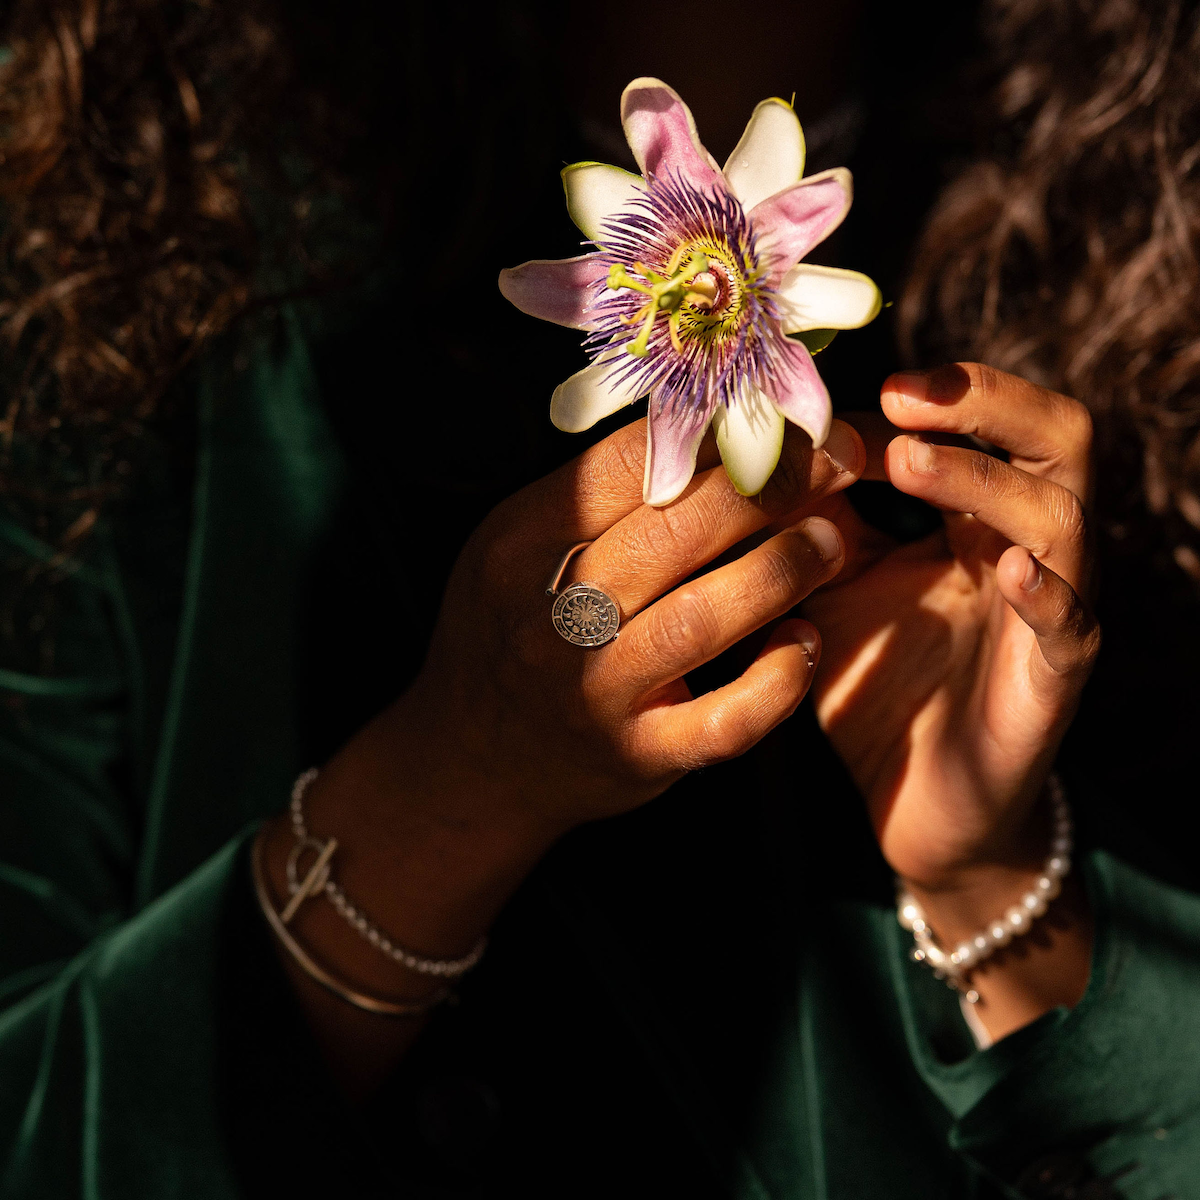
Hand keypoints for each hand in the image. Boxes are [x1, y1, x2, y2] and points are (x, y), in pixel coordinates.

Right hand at [397, 414, 860, 838]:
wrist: (477, 759)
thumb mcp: (519, 546)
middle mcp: (551, 614)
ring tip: (832, 542)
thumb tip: (710, 427)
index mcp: (522, 541)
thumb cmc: (513, 630)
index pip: (625, 465)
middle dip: (767, 488)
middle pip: (669, 532)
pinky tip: (805, 643)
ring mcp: (593, 691)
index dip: (714, 433)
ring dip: (779, 572)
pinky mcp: (637, 755)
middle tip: (838, 460)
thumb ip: (595, 496)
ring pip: (698, 619)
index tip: (781, 417)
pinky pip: (721, 721)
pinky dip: (776, 681)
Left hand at [802, 364, 1098, 1032]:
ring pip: (1061, 518)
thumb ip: (816, 520)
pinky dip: (1045, 591)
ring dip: (985, 482)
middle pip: (1059, 440)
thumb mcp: (834, 586)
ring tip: (907, 462)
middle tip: (903, 395)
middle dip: (989, 403)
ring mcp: (1051, 612)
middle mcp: (1029, 551)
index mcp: (982, 522)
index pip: (997, 423)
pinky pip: (1070, 623)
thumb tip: (774, 443)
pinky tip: (1005, 568)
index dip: (943, 394)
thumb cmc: (873, 680)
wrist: (906, 797)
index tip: (866, 384)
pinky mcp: (1055, 680)